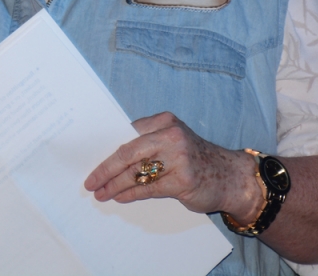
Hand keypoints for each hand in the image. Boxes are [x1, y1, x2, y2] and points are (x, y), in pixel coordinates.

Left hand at [84, 112, 260, 220]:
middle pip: (127, 152)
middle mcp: (171, 135)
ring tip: (101, 193)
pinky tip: (119, 197)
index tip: (88, 156)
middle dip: (105, 169)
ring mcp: (178, 158)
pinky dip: (130, 194)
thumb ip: (146, 142)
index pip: (126, 132)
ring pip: (135, 172)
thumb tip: (108, 155)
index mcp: (165, 121)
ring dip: (114, 185)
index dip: (105, 145)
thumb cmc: (194, 158)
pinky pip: (148, 188)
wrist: (230, 176)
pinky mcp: (183, 180)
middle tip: (90, 181)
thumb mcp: (172, 140)